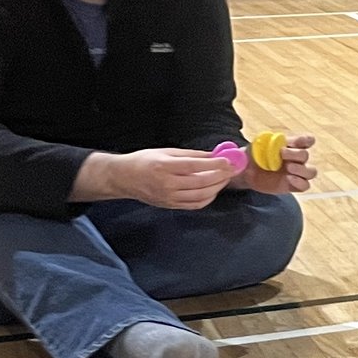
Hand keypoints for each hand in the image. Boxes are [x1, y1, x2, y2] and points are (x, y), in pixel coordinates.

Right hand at [90, 148, 231, 210]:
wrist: (124, 178)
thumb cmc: (144, 161)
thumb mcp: (166, 151)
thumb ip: (191, 154)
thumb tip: (213, 155)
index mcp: (165, 167)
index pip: (195, 167)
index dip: (215, 165)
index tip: (229, 161)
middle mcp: (167, 184)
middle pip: (201, 183)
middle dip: (221, 176)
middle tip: (233, 170)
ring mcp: (169, 197)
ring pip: (201, 195)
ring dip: (217, 187)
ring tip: (225, 179)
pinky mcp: (170, 206)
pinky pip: (195, 204)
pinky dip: (208, 198)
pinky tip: (213, 190)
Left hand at [245, 131, 317, 195]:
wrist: (247, 172)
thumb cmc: (254, 156)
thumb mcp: (257, 145)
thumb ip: (264, 140)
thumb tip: (267, 137)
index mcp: (291, 146)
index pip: (307, 140)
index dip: (306, 140)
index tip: (295, 142)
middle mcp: (296, 159)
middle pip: (305, 155)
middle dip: (295, 154)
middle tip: (282, 154)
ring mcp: (296, 173)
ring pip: (311, 172)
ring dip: (301, 169)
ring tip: (289, 168)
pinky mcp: (293, 186)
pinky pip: (305, 185)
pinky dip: (300, 182)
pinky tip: (289, 179)